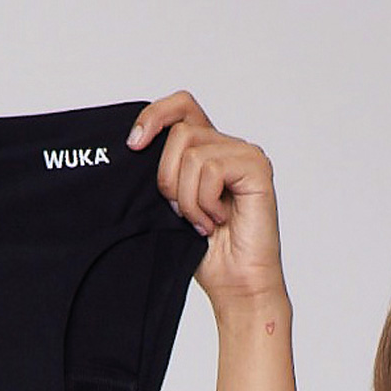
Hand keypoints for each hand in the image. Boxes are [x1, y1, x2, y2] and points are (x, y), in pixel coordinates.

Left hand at [129, 91, 286, 308]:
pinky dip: (205, 201)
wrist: (234, 284)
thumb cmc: (204, 252)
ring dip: (187, 198)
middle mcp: (227, 146)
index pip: (180, 106)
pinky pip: (212, 169)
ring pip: (192, 153)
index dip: (153, 116)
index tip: (133, 145)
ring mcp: (245, 154)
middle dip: (167, 178)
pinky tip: (217, 220)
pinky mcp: (257, 168)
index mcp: (207, 149)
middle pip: (179, 132)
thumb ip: (160, 171)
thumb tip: (133, 145)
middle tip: (179, 212)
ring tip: (202, 222)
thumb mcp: (168, 205)